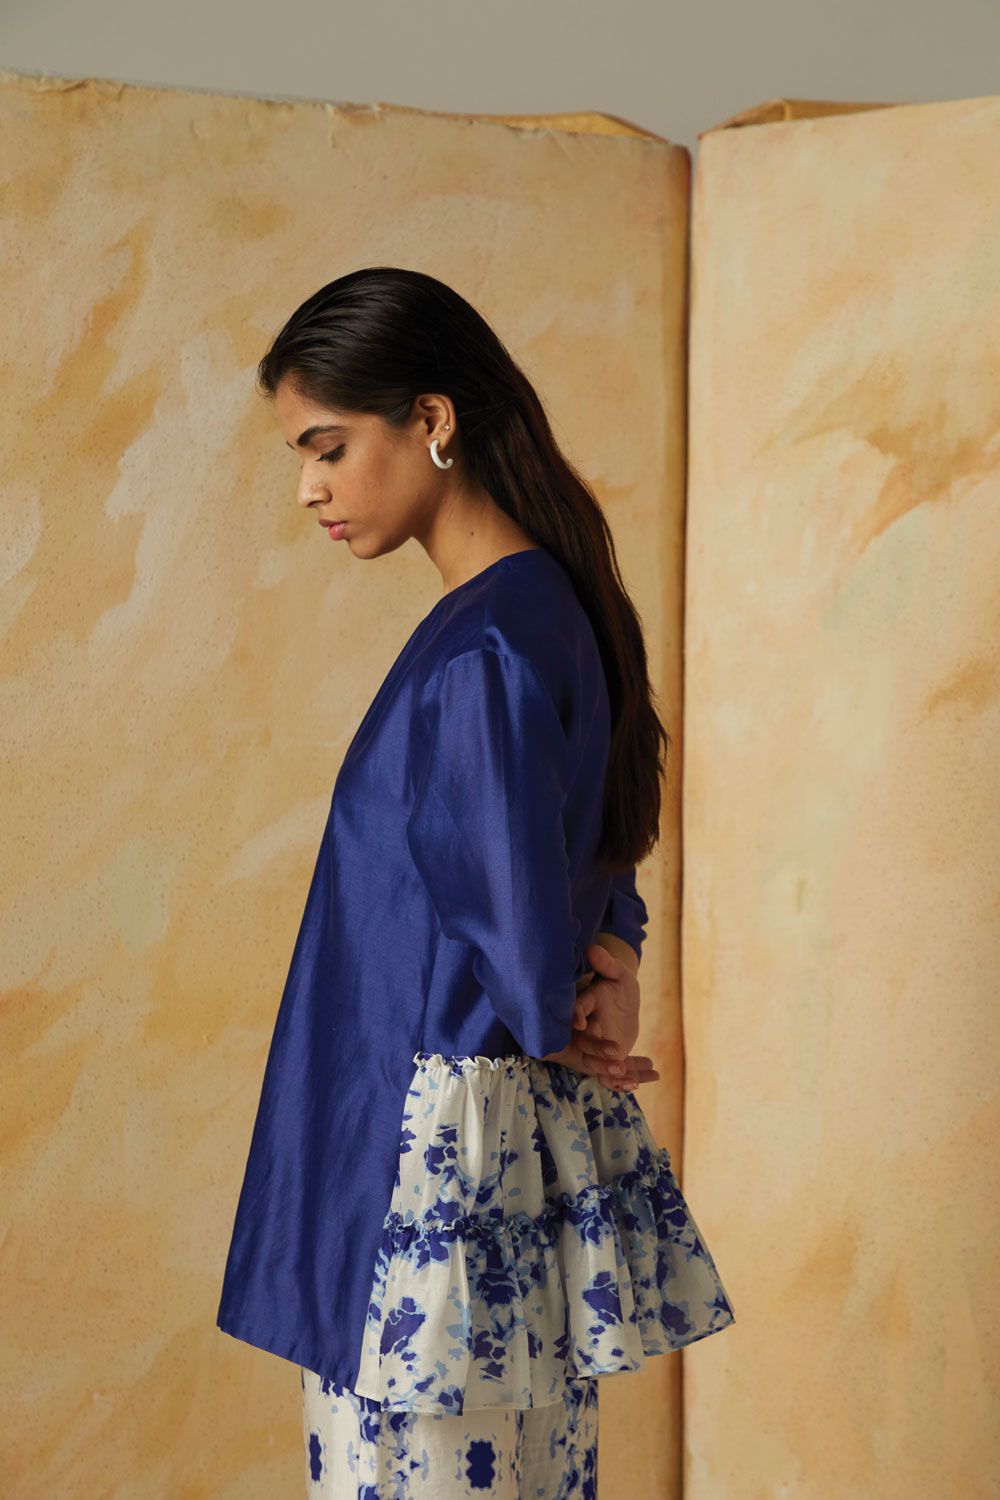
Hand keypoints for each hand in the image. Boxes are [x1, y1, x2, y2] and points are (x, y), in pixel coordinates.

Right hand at [543, 941, 659, 1089]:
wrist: (625, 1006)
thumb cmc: (620, 986)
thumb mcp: (619, 975)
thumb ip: (607, 965)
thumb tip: (593, 948)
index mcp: (587, 1005)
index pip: (577, 1011)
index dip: (577, 1017)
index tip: (582, 1024)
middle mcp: (588, 1029)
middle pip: (586, 1043)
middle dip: (598, 1051)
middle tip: (617, 1056)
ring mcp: (597, 1046)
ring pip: (598, 1065)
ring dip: (613, 1074)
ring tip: (633, 1080)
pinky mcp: (608, 1060)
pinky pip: (615, 1074)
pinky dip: (632, 1078)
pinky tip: (652, 1076)